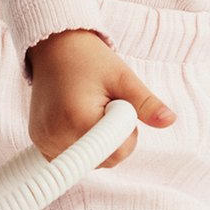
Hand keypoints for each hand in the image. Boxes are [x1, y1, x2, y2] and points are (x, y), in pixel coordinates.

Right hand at [26, 29, 174, 168]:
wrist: (54, 48)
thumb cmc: (89, 59)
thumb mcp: (123, 77)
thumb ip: (146, 103)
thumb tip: (169, 120)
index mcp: (78, 121)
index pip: (119, 152)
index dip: (126, 130)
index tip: (117, 104)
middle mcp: (56, 136)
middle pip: (105, 159)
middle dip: (114, 137)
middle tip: (104, 104)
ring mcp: (45, 142)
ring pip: (91, 161)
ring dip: (98, 141)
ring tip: (88, 108)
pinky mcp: (40, 143)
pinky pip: (73, 157)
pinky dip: (82, 143)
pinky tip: (76, 118)